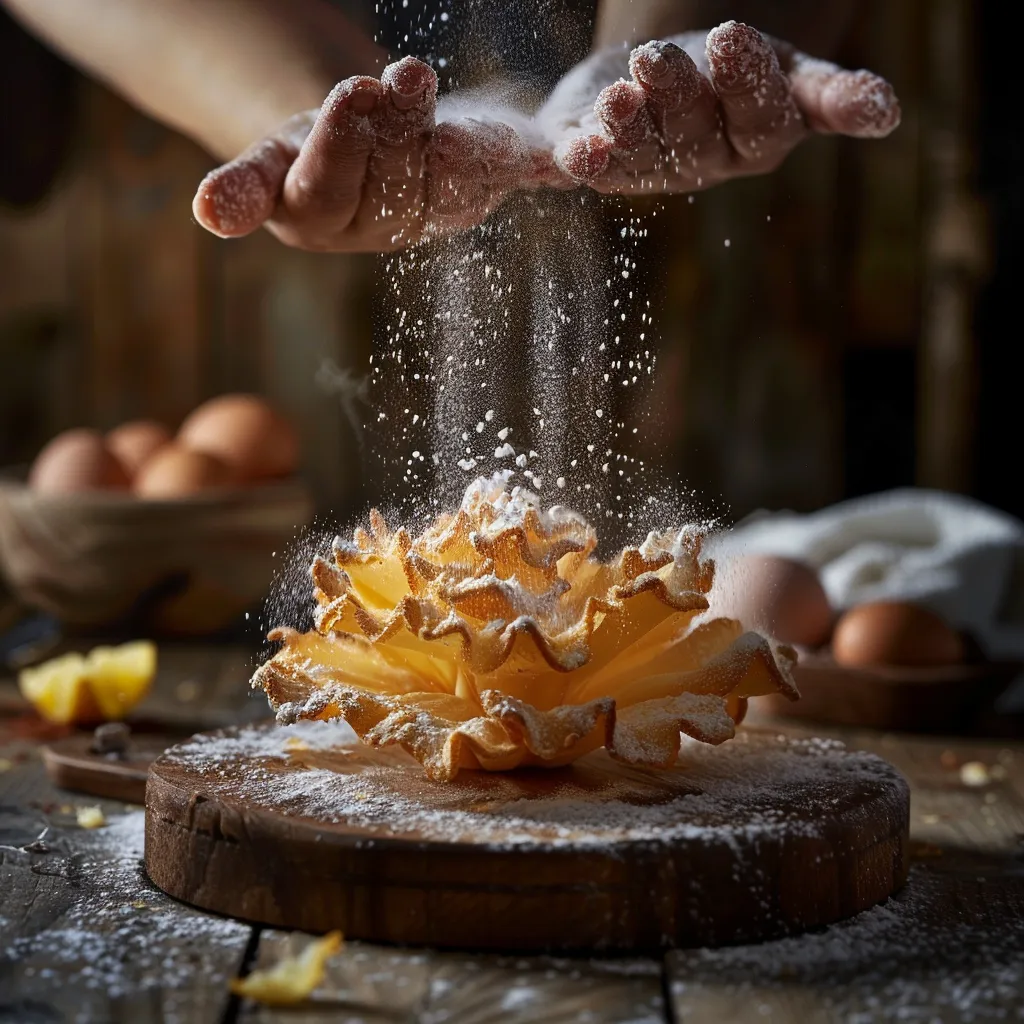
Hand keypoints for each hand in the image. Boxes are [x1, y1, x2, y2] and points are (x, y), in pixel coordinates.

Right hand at [192, 57, 562, 252]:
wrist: (358, 154)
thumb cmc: (305, 153)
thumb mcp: (271, 162)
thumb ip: (245, 188)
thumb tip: (206, 216)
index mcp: (324, 217)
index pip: (330, 185)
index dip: (343, 144)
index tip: (351, 95)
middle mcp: (381, 224)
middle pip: (392, 178)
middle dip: (398, 128)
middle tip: (406, 77)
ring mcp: (431, 210)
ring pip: (448, 179)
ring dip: (456, 142)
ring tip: (445, 98)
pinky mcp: (475, 191)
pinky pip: (508, 176)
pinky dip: (540, 165)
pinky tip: (570, 159)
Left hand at [538, 20, 900, 192]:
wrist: (668, 75)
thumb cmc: (733, 70)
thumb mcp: (788, 72)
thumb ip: (830, 94)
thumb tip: (886, 114)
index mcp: (757, 139)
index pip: (761, 118)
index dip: (747, 84)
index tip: (734, 37)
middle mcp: (704, 162)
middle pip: (693, 134)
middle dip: (676, 95)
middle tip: (657, 58)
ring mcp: (651, 168)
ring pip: (640, 153)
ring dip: (625, 127)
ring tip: (618, 94)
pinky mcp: (601, 165)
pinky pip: (587, 169)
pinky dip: (574, 162)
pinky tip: (564, 155)